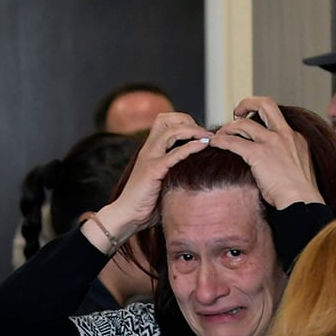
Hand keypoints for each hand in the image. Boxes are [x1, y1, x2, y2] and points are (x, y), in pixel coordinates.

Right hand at [86, 112, 210, 249]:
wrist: (127, 216)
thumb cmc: (146, 204)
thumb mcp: (163, 182)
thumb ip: (175, 172)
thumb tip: (199, 173)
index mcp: (150, 150)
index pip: (164, 121)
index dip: (183, 121)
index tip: (199, 133)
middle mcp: (148, 150)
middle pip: (166, 119)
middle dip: (189, 122)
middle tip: (206, 133)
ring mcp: (150, 158)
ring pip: (171, 131)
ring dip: (193, 131)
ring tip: (209, 137)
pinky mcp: (153, 171)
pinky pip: (174, 153)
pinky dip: (191, 147)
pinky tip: (203, 146)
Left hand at [209, 96, 323, 208]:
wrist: (301, 201)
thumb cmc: (300, 194)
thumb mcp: (299, 167)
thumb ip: (287, 158)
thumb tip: (274, 163)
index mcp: (295, 137)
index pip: (276, 119)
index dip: (262, 121)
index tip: (254, 127)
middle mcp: (284, 134)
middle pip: (265, 104)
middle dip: (248, 103)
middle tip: (237, 112)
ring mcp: (271, 142)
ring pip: (244, 123)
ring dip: (229, 127)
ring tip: (220, 134)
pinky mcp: (258, 154)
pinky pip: (233, 142)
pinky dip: (221, 141)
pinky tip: (215, 143)